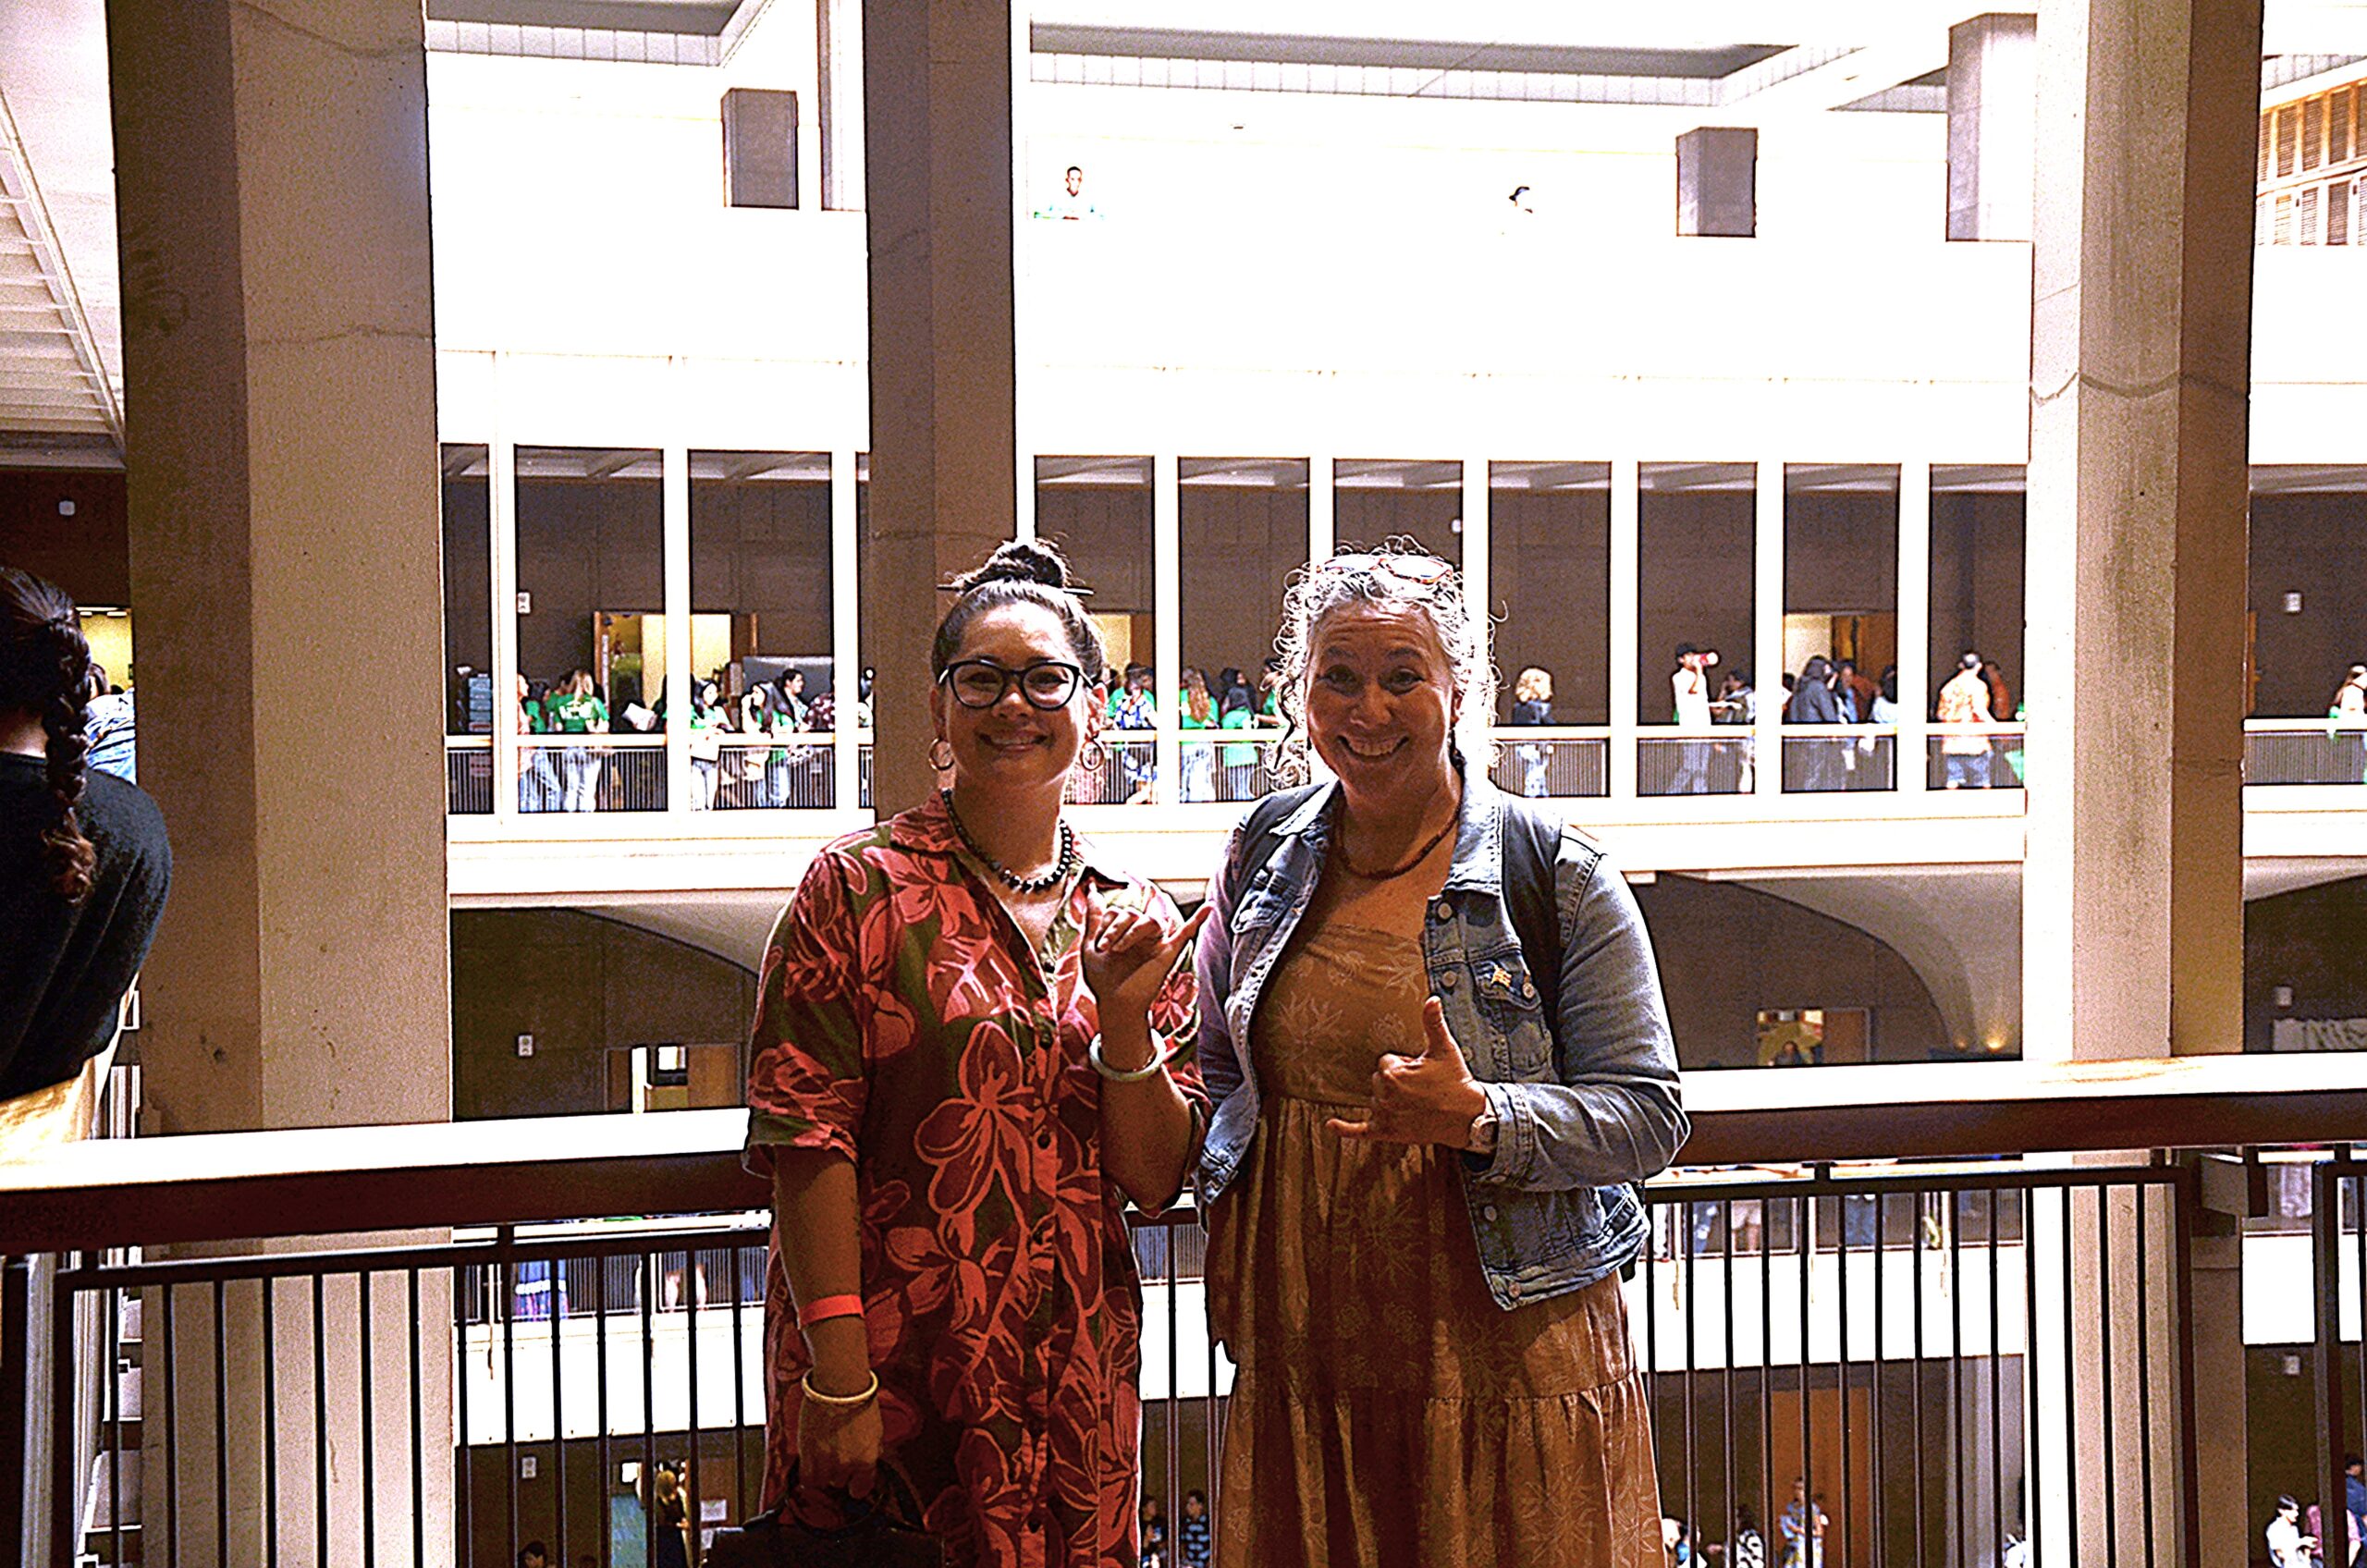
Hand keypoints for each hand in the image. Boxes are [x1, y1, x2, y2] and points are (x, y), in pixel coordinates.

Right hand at [796, 1370, 881, 1501]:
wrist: (839, 1384)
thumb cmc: (859, 1401)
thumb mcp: (876, 1429)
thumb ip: (873, 1450)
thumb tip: (871, 1461)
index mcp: (867, 1458)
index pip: (861, 1489)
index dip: (857, 1485)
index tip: (854, 1482)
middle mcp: (847, 1464)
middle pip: (840, 1482)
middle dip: (840, 1471)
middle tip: (838, 1454)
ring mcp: (826, 1460)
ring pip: (823, 1482)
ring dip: (823, 1472)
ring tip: (824, 1456)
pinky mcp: (808, 1453)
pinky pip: (807, 1478)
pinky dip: (809, 1474)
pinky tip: (811, 1464)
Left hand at [1080, 890, 1210, 1034]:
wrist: (1115, 1004)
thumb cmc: (1102, 979)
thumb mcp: (1091, 946)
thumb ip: (1093, 919)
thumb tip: (1092, 892)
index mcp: (1123, 931)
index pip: (1117, 912)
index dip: (1106, 924)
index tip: (1098, 945)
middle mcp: (1140, 934)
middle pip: (1133, 913)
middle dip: (1116, 928)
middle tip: (1106, 948)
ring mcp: (1155, 943)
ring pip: (1151, 920)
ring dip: (1132, 931)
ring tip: (1120, 948)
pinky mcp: (1168, 953)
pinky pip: (1186, 933)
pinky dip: (1198, 920)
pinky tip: (1209, 907)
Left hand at [1327, 995, 1488, 1147]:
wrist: (1468, 1116)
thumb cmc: (1456, 1080)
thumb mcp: (1444, 1048)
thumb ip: (1432, 1022)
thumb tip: (1432, 999)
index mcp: (1392, 1073)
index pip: (1385, 1062)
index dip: (1404, 1065)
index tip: (1423, 1071)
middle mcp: (1384, 1095)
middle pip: (1379, 1080)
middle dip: (1397, 1082)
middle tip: (1423, 1088)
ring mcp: (1385, 1116)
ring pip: (1376, 1100)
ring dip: (1390, 1100)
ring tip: (1417, 1104)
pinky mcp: (1388, 1132)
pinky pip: (1361, 1131)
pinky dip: (1346, 1129)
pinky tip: (1330, 1125)